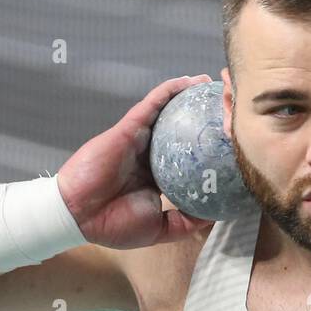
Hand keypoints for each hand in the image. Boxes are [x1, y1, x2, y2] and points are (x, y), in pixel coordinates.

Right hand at [57, 74, 215, 248]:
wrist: (80, 215)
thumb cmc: (114, 224)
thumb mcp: (161, 229)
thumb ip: (187, 221)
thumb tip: (216, 214)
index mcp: (159, 177)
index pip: (188, 159)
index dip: (208, 150)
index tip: (231, 144)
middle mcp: (151, 155)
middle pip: (182, 131)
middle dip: (203, 118)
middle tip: (228, 108)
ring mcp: (140, 140)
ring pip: (169, 112)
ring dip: (190, 96)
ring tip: (213, 86)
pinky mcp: (129, 128)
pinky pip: (152, 104)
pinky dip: (170, 91)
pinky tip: (190, 82)